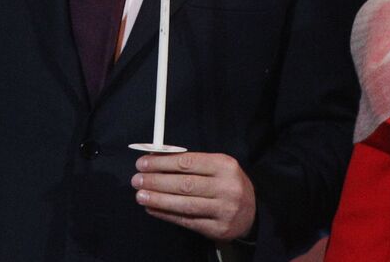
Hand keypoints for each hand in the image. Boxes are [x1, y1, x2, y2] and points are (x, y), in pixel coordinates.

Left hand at [132, 152, 255, 241]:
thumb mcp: (218, 167)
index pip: (189, 162)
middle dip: (157, 181)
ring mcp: (223, 209)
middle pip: (185, 183)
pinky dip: (166, 215)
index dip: (163, 163)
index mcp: (226, 166)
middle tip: (137, 180)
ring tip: (140, 195)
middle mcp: (226, 187)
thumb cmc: (228, 184)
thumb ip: (192, 164)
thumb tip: (158, 160)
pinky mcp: (217, 228)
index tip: (144, 163)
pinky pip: (187, 221)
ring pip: (184, 204)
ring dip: (158, 199)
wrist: (252, 212)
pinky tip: (153, 209)